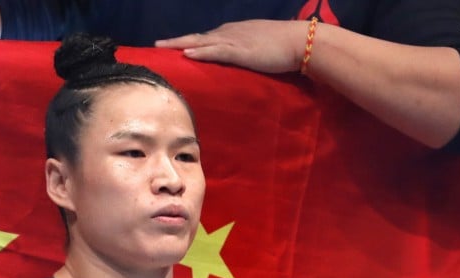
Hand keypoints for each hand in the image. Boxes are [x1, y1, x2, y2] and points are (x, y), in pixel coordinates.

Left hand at [155, 20, 305, 74]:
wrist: (302, 41)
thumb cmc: (285, 47)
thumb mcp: (261, 48)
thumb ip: (248, 53)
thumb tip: (241, 64)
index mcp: (235, 33)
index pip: (207, 37)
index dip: (190, 41)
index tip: (174, 46)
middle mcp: (231, 33)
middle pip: (198, 37)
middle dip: (177, 41)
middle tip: (157, 45)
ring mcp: (235, 40)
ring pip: (202, 41)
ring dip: (181, 44)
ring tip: (163, 48)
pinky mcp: (241, 51)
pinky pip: (217, 51)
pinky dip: (201, 51)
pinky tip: (187, 53)